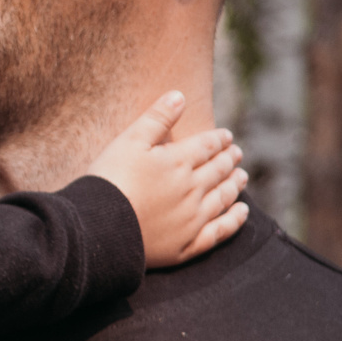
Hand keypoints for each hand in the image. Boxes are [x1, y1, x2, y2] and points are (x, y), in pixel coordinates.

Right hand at [87, 91, 249, 268]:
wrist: (99, 228)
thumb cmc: (109, 179)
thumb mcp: (128, 141)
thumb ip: (156, 118)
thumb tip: (179, 96)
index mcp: (178, 161)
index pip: (207, 146)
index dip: (219, 139)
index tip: (227, 136)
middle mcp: (192, 189)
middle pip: (218, 171)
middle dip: (229, 159)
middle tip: (237, 153)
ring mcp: (193, 218)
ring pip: (223, 198)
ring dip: (235, 185)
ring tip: (242, 177)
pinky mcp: (189, 244)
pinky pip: (221, 231)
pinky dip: (235, 220)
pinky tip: (242, 212)